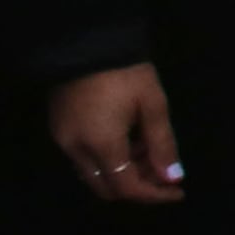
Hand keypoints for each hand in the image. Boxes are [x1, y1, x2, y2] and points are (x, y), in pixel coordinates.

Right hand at [49, 61, 185, 206]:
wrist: (87, 39)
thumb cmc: (126, 72)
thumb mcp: (153, 105)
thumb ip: (162, 145)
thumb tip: (171, 178)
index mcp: (101, 145)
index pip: (126, 187)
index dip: (153, 194)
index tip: (177, 191)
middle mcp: (75, 149)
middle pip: (106, 187)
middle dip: (137, 185)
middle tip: (163, 172)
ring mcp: (62, 138)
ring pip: (93, 173)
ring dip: (122, 172)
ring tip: (148, 151)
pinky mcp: (57, 127)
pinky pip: (82, 157)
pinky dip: (106, 159)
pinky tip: (127, 141)